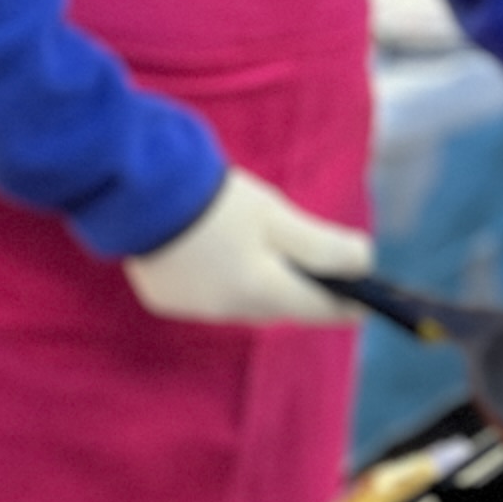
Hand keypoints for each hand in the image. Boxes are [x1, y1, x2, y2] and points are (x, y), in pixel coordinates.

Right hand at [124, 169, 371, 327]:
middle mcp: (228, 311)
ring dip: (252, 280)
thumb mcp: (279, 217)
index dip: (345, 303)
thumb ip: (325, 246)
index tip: (363, 301)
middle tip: (302, 255)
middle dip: (293, 284)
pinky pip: (203, 294)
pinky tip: (205, 246)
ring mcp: (192, 307)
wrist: (139, 191)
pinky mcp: (163, 298)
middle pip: (277, 304)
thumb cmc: (216, 200)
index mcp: (261, 292)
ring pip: (240, 300)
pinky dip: (213, 276)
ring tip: (248, 244)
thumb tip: (364, 263)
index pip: (318, 308)